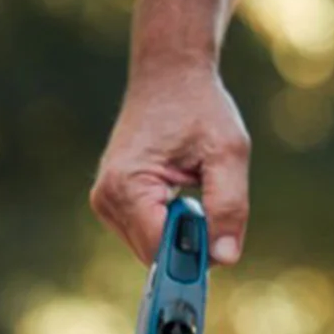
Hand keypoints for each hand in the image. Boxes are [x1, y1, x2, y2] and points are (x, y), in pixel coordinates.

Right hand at [90, 60, 249, 266]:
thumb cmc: (198, 106)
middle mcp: (107, 199)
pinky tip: (178, 195)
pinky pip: (145, 237)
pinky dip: (168, 227)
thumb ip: (229, 206)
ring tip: (189, 191)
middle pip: (154, 256)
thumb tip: (225, 258)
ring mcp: (105, 204)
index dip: (193, 255)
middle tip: (207, 204)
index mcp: (126, 185)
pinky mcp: (111, 204)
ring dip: (178, 235)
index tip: (220, 244)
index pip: (160, 250)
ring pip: (150, 251)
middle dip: (187, 244)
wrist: (168, 74)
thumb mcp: (227, 152)